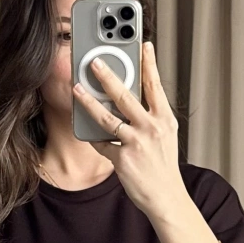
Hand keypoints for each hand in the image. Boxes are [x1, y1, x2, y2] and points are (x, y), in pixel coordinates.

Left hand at [72, 40, 185, 217]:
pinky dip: (93, 136)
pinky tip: (84, 128)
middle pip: (126, 96)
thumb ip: (150, 116)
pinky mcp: (123, 159)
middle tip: (94, 60)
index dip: (149, 63)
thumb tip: (129, 98)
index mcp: (165, 119)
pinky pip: (102, 143)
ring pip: (107, 117)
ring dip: (88, 101)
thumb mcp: (165, 136)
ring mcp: (137, 143)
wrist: (167, 198)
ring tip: (76, 89)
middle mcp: (152, 128)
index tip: (143, 45)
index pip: (155, 86)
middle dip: (108, 76)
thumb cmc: (163, 166)